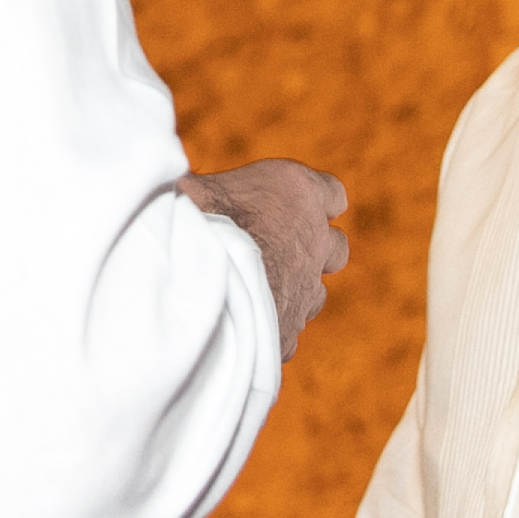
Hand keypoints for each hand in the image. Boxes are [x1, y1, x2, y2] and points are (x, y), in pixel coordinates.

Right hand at [183, 161, 349, 356]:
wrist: (197, 275)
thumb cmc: (188, 218)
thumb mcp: (199, 186)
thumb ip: (212, 193)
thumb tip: (182, 188)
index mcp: (299, 191)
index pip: (332, 194)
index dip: (311, 203)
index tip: (290, 210)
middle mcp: (314, 239)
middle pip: (336, 248)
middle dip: (311, 253)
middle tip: (272, 256)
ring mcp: (307, 288)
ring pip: (316, 294)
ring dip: (292, 293)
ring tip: (249, 293)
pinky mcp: (290, 328)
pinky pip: (290, 331)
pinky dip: (272, 329)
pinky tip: (240, 325)